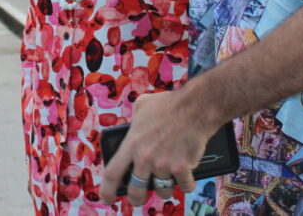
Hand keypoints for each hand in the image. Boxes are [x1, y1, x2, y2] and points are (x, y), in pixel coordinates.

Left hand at [99, 90, 206, 205]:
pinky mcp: (182, 168)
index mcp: (131, 144)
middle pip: (135, 191)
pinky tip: (187, 177)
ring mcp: (164, 165)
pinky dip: (187, 183)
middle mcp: (145, 158)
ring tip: (168, 181)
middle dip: (136, 199)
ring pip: (162, 191)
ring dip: (165, 189)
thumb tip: (132, 127)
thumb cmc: (168, 104)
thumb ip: (134, 120)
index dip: (107, 190)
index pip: (112, 173)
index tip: (107, 199)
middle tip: (138, 198)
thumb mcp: (142, 105)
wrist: (194, 106)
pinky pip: (184, 186)